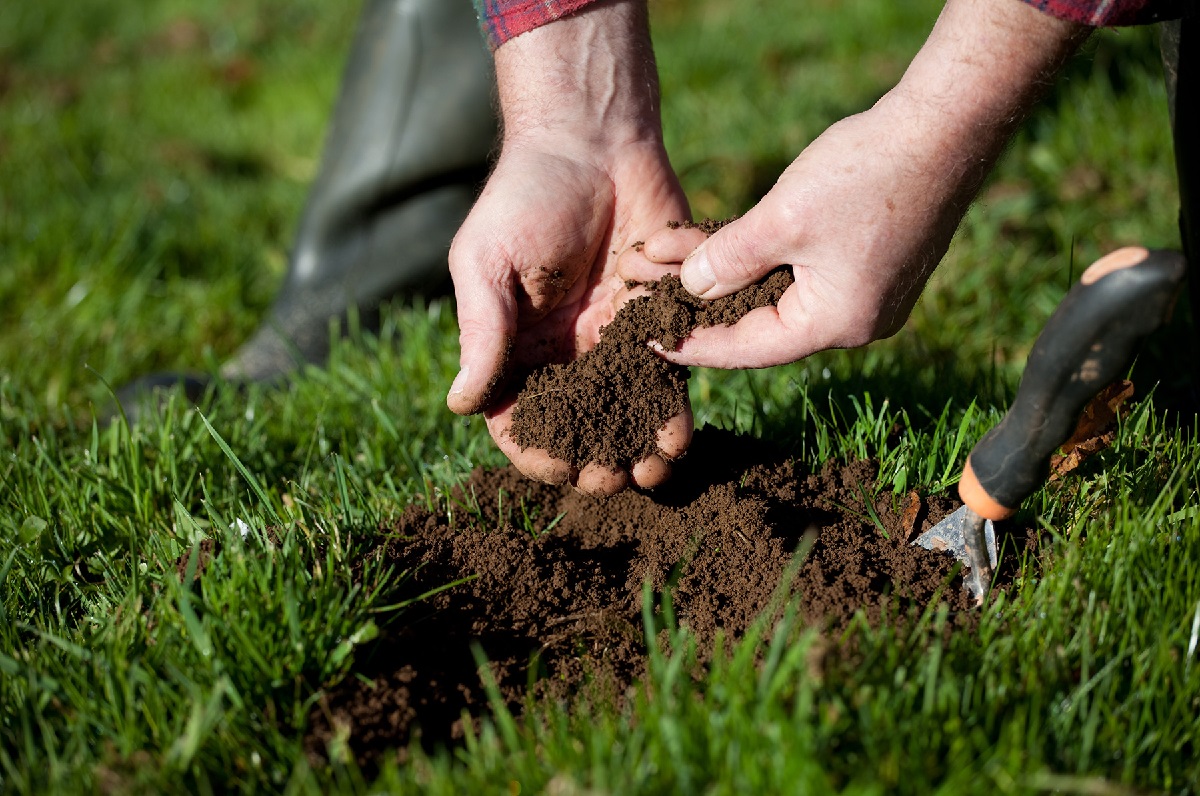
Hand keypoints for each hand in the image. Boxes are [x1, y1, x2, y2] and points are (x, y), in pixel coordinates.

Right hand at [445, 1, 692, 495]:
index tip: (558, 466)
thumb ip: (481, 333)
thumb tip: (460, 406)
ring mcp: (613, 339)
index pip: (517, 418)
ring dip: (638, 447)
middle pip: (578, 427)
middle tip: (612, 480)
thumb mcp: (486, 263)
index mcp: (514, 347)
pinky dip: (673, 408)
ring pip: (627, 412)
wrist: (592, 141)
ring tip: (655, 470)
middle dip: (594, 461)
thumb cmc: (524, 196)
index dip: (535, 450)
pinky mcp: (658, 320)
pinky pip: (667, 375)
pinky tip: (680, 432)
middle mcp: (563, 352)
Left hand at [620, 0, 1086, 368]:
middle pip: (760, 323)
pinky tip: (720, 244)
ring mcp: (867, 294)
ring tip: (671, 261)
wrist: (944, 128)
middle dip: (702, 303)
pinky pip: (801, 273)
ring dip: (726, 274)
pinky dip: (761, 259)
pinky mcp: (870, 264)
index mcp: (836, 324)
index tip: (647, 339)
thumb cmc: (867, 173)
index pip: (747, 349)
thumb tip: (690, 289)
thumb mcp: (782, 220)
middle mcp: (855, 322)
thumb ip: (728, 260)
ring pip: (777, 293)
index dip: (693, 342)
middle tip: (648, 297)